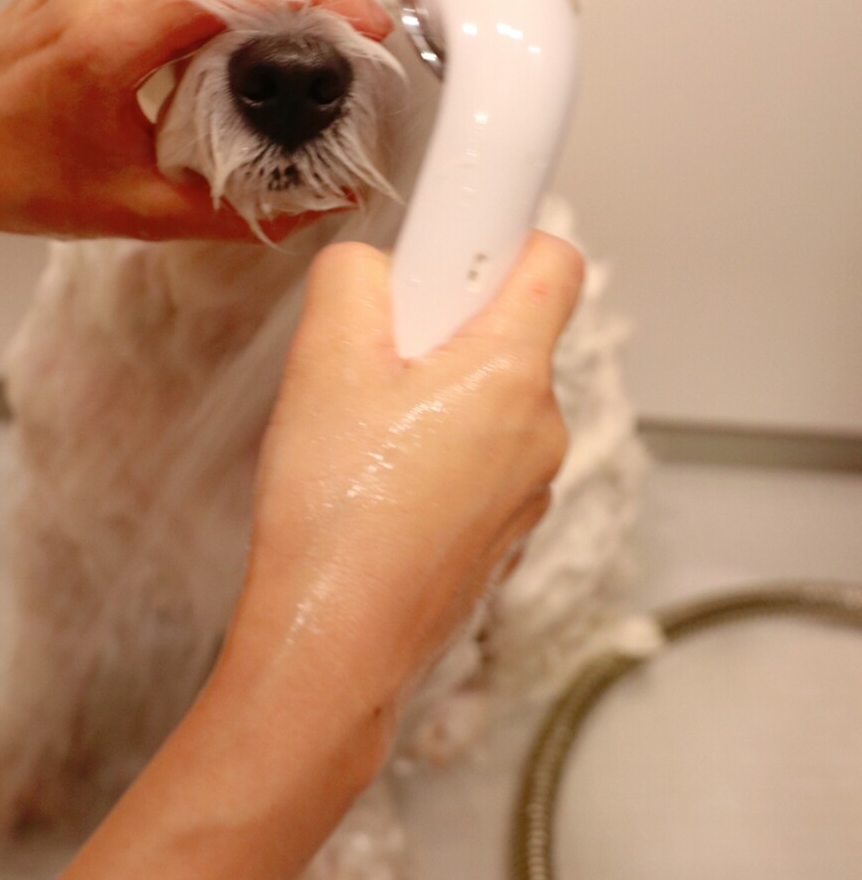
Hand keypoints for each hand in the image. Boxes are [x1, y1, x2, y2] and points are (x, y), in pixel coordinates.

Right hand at [7, 230, 582, 879]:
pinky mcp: (501, 531)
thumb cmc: (336, 513)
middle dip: (446, 325)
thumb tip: (379, 272)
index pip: (555, 261)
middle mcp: (539, 430)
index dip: (506, 234)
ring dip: (435, 392)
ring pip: (489, 399)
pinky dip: (436, 449)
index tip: (460, 237)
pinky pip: (478, 456)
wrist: (333, 646)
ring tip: (364, 432)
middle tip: (376, 355)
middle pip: (511, 330)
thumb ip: (356, 279)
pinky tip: (375, 483)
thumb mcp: (324, 358)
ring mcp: (526, 489)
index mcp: (511, 373)